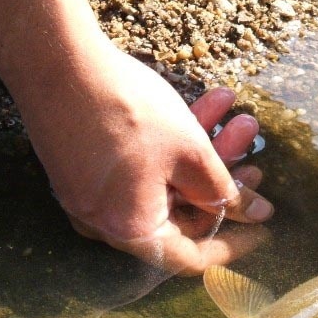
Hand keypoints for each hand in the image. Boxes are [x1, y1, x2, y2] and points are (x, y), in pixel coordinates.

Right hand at [0, 0, 271, 275]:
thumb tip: (257, 214)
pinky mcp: (83, 167)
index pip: (192, 257)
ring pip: (162, 185)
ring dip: (202, 154)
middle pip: (179, 216)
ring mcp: (91, 196)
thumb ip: (226, 191)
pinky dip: (171, 147)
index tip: (263, 226)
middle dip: (221, 183)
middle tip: (254, 157)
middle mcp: (106, 223)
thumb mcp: (192, 153)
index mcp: (130, 232)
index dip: (234, 243)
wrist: (54, 60)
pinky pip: (138, 170)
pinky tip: (204, 106)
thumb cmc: (127, 111)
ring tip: (236, 116)